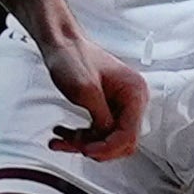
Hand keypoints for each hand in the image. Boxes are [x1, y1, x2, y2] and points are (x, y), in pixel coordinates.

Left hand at [45, 40, 150, 164]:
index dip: (108, 146)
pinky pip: (96, 132)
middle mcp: (131, 100)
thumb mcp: (86, 90)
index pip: (129, 133)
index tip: (87, 150)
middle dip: (96, 146)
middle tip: (75, 146)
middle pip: (121, 141)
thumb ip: (101, 117)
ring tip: (61, 140)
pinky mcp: (105, 108)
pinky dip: (78, 136)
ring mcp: (118, 105)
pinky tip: (62, 135)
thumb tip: (107, 138)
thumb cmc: (72, 57)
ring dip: (82, 143)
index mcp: (134, 92)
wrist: (59, 43)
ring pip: (106, 139)